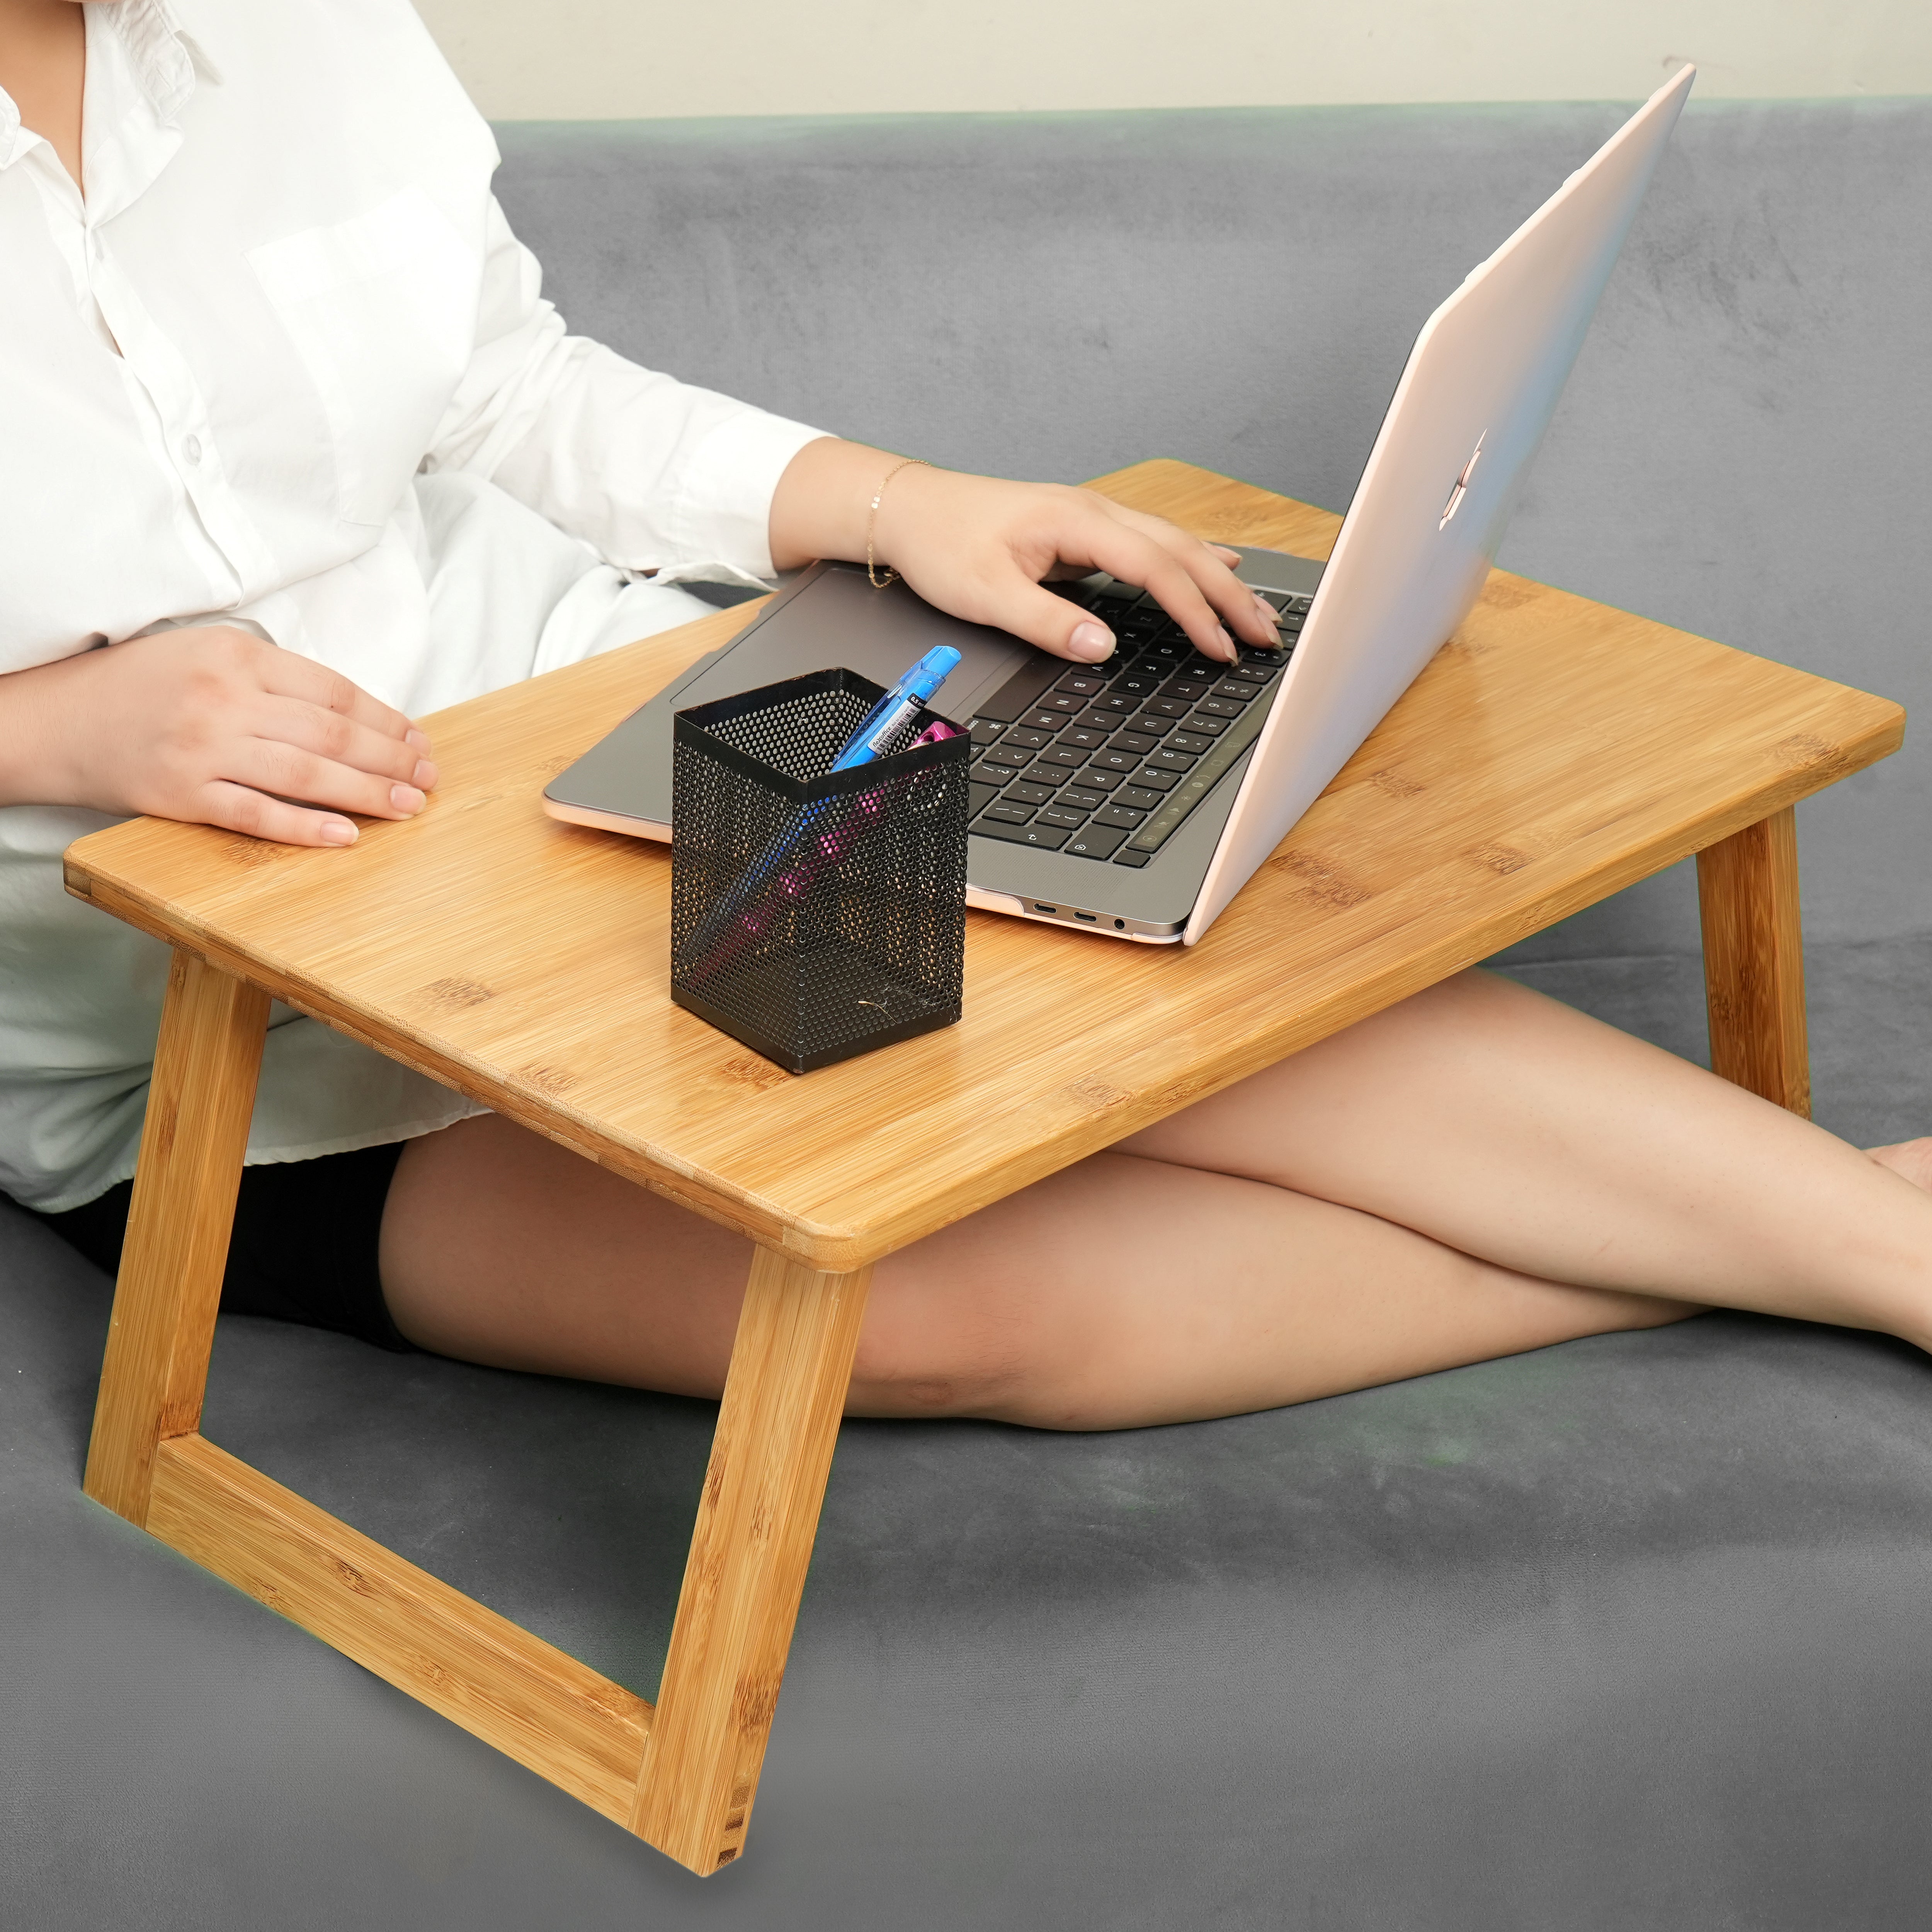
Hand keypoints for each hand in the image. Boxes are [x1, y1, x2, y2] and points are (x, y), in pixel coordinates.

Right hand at [1, 625, 436, 846]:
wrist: (57, 717)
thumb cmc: (142, 684)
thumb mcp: (207, 654)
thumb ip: (274, 677)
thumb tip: (352, 712)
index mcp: (238, 657)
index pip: (334, 692)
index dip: (386, 719)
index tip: (418, 740)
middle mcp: (225, 701)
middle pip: (332, 734)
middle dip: (391, 759)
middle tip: (429, 778)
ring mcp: (204, 750)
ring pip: (306, 774)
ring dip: (367, 793)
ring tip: (410, 806)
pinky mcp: (182, 794)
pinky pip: (257, 815)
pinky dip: (305, 827)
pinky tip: (348, 836)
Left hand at [768, 442, 1281, 665]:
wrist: (907, 508)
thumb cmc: (941, 545)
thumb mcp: (986, 594)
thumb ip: (1046, 622)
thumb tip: (1100, 647)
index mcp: (1076, 523)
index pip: (1155, 569)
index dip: (1193, 611)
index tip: (1220, 648)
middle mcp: (1094, 512)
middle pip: (1179, 553)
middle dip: (1228, 597)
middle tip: (1267, 635)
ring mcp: (1093, 516)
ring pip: (1173, 544)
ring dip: (1217, 579)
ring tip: (1256, 611)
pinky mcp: (1085, 527)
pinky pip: (1153, 541)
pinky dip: (1191, 559)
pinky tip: (1216, 567)